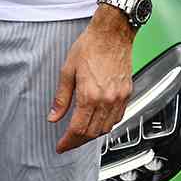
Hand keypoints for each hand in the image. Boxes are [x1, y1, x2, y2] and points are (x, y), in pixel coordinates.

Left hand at [51, 9, 134, 152]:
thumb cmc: (89, 47)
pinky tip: (98, 122)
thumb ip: (61, 98)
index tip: (61, 146)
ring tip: (80, 135)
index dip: (68, 141)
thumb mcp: (67, 71)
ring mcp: (120, 98)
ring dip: (93, 135)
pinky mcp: (127, 93)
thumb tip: (53, 116)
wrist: (112, 34)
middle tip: (68, 143)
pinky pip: (118, 117)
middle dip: (79, 141)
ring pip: (108, 128)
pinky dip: (107, 124)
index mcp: (90, 95)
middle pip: (93, 132)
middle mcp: (108, 100)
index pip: (78, 128)